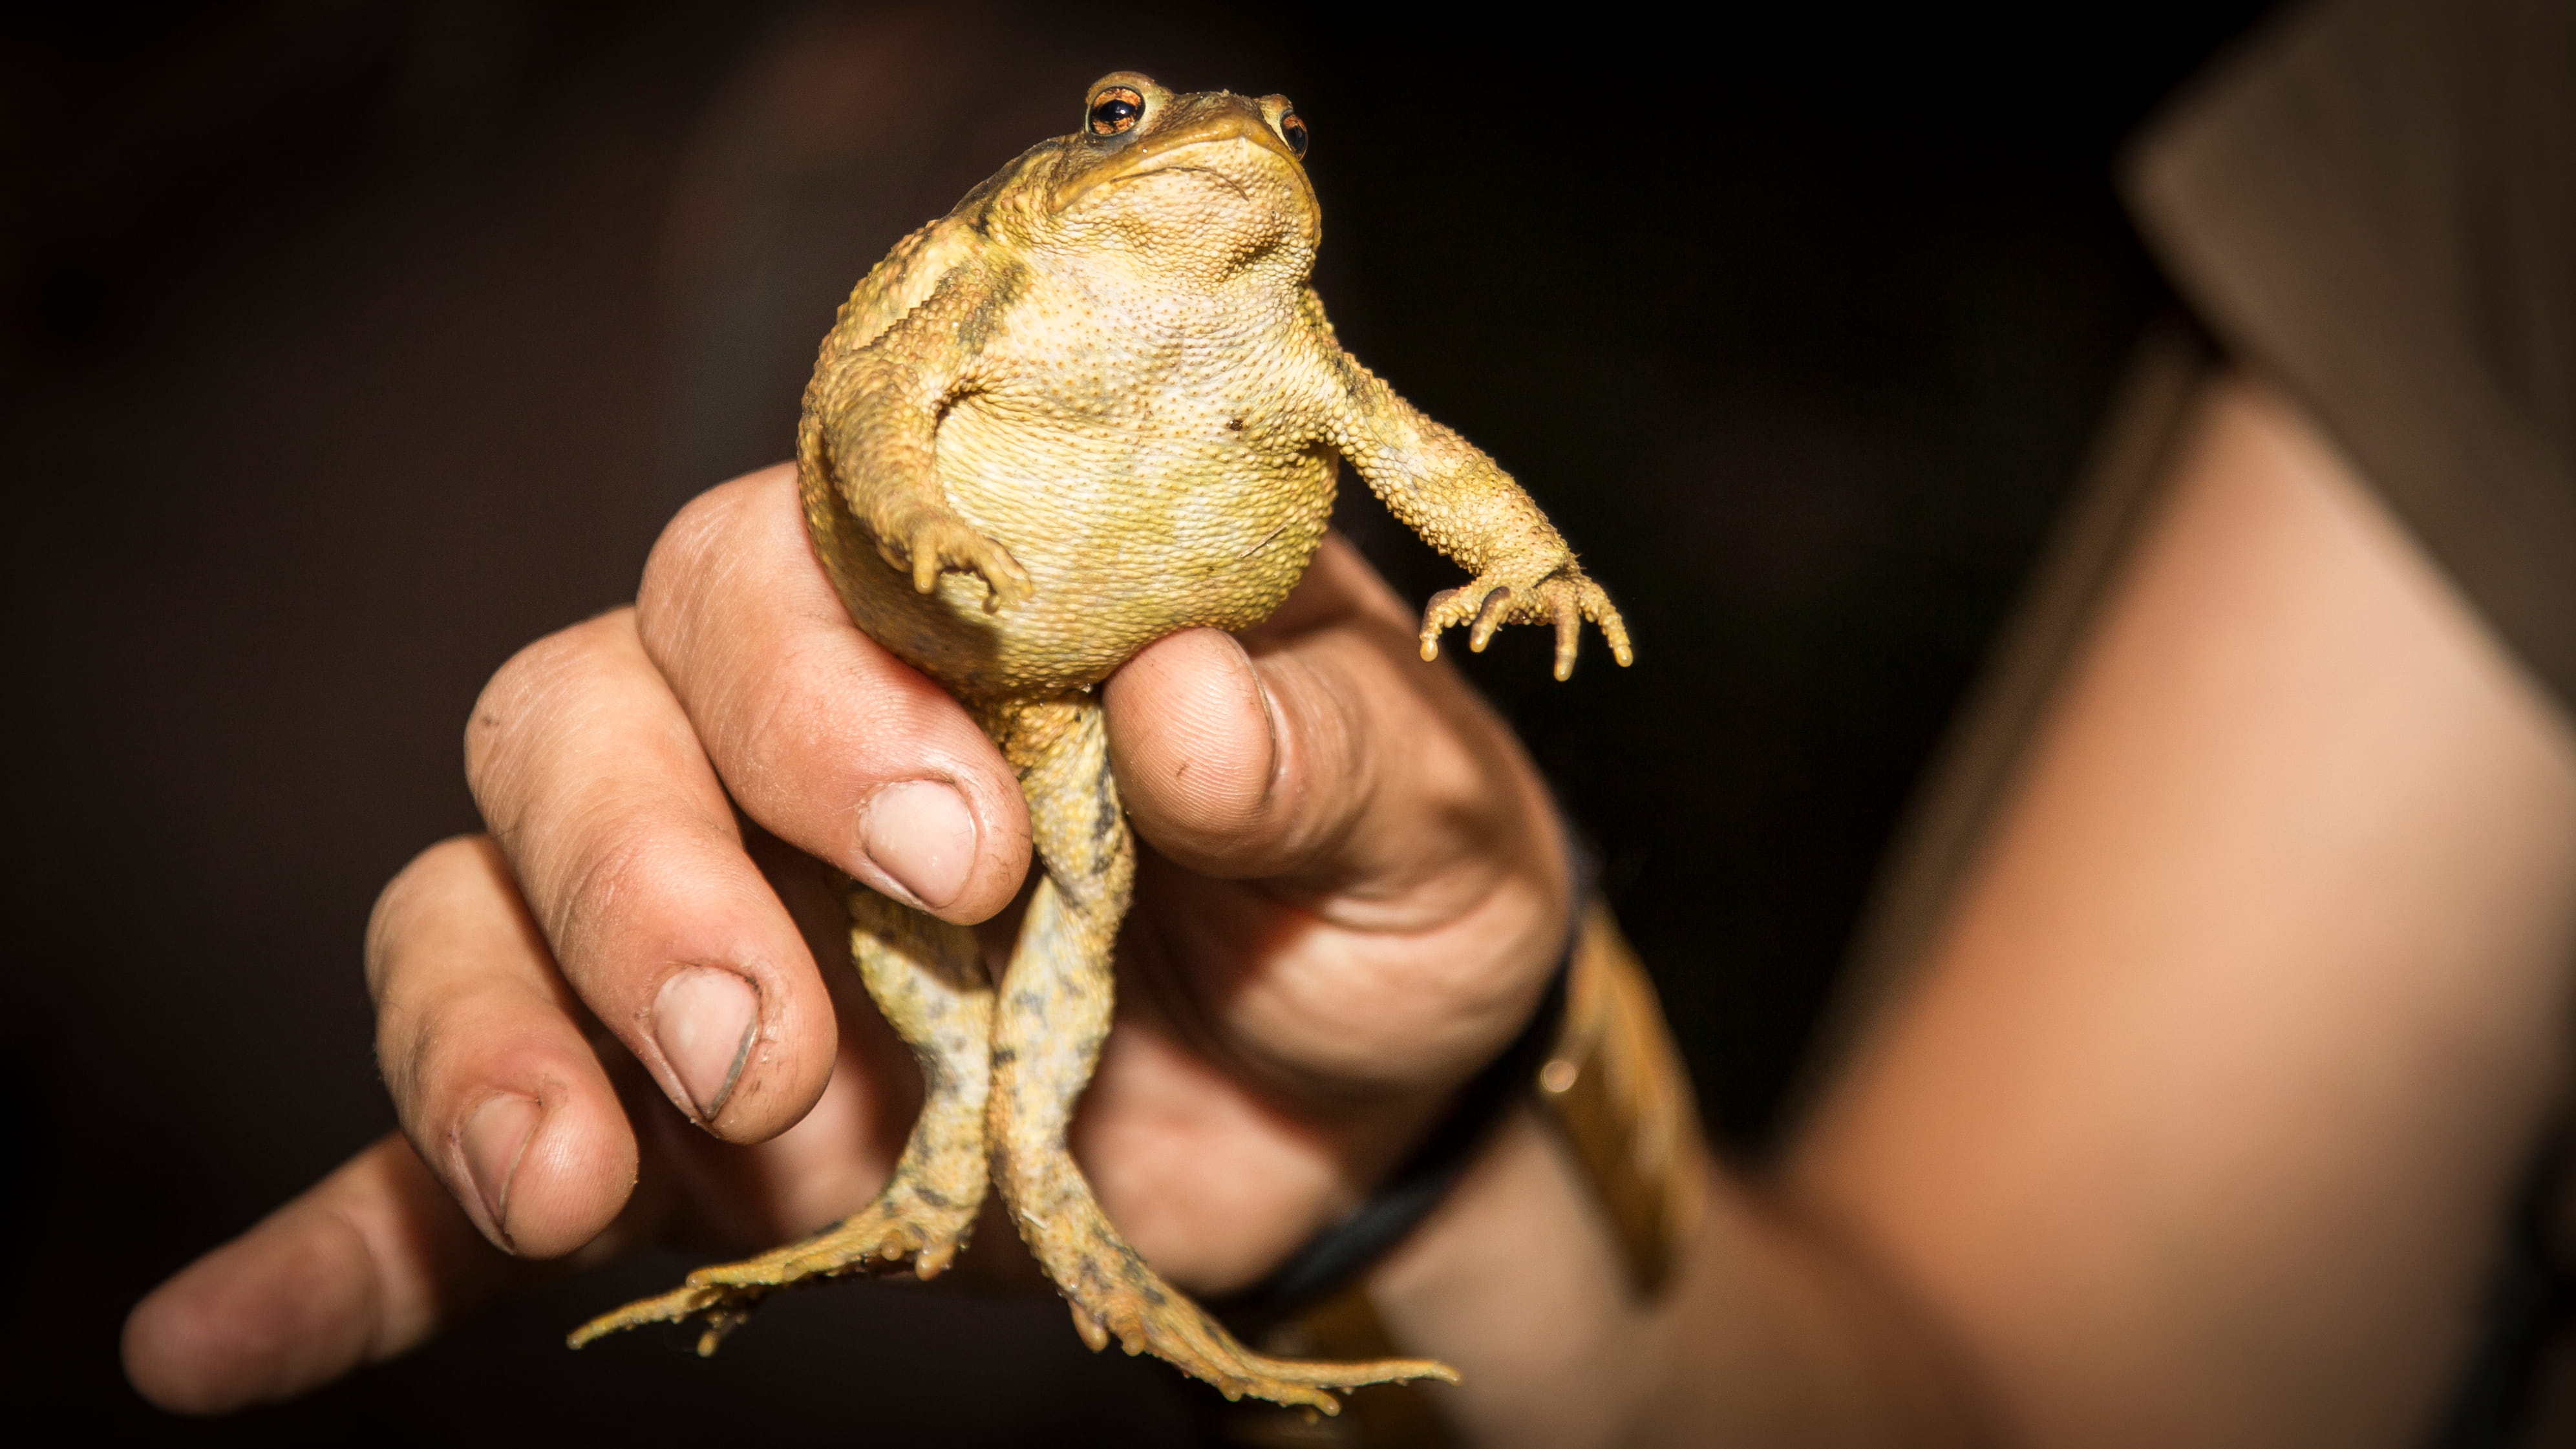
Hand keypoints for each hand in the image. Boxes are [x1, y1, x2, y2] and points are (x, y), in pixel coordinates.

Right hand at [122, 463, 1571, 1414]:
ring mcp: (705, 934)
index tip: (956, 847)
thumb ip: (1320, 752)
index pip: (786, 559)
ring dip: (494, 1037)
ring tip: (578, 1181)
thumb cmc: (1386, 888)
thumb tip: (1192, 713)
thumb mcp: (1422, 814)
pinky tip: (218, 1342)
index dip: (817, 687)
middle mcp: (776, 742)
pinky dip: (349, 1241)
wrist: (1370, 1085)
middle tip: (766, 1038)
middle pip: (584, 719)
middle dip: (645, 875)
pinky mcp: (686, 1126)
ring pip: (485, 906)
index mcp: (945, 610)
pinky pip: (454, 1163)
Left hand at [1419, 561, 1632, 681]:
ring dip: (1571, 642)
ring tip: (1562, 674)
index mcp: (1513, 583)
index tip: (1477, 646)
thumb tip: (1424, 653)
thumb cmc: (1494, 579)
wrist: (1528, 543)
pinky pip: (1606, 611)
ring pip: (1577, 613)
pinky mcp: (1586, 593)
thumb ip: (1441, 617)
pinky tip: (1624, 659)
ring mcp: (1567, 587)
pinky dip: (1616, 632)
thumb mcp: (1465, 595)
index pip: (1499, 604)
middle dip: (1558, 639)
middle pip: (1554, 610)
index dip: (1487, 624)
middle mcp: (1543, 585)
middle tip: (1557, 672)